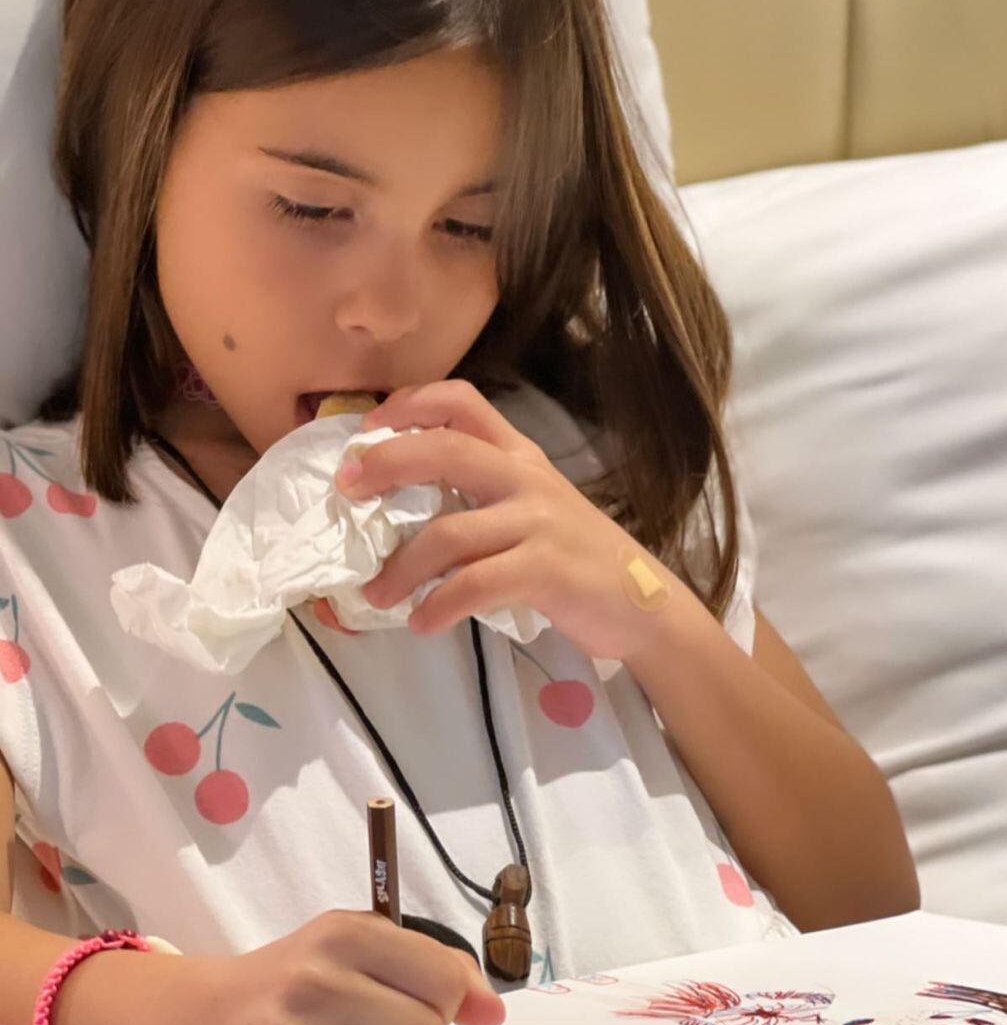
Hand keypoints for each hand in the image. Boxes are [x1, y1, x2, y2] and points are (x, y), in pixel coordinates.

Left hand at [334, 379, 680, 662]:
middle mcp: (526, 478)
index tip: (366, 428)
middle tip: (345, 490)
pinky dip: (438, 606)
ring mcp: (538, 523)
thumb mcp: (534, 507)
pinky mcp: (546, 570)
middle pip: (446, 449)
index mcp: (519, 456)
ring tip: (374, 594)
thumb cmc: (576, 556)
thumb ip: (481, 495)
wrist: (642, 604)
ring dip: (401, 568)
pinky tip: (421, 623)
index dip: (409, 404)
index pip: (463, 401)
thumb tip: (397, 506)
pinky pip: (476, 584)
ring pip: (449, 532)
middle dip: (386, 463)